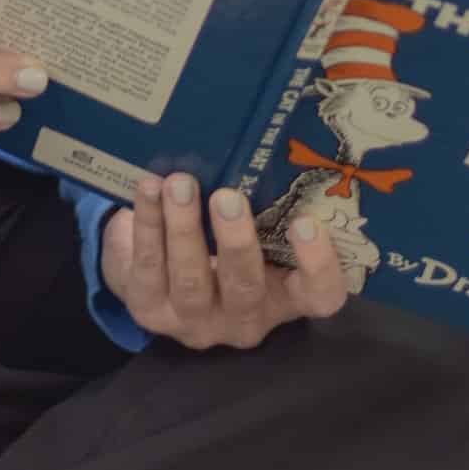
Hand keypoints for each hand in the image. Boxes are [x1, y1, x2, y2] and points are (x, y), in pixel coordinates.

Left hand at [100, 174, 346, 348]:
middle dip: (235, 242)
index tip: (307, 222)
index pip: (320, 296)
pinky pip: (148, 269)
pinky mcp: (150, 311)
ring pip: (191, 282)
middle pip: (246, 289)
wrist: (160, 275)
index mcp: (284, 297)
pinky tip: (148, 191)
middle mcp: (244, 319)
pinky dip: (148, 226)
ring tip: (178, 185)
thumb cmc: (223, 242)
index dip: (319, 265)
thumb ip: (265, 206)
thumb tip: (262, 147)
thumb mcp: (254, 232)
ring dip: (184, 228)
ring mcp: (195, 321)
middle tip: (227, 197)